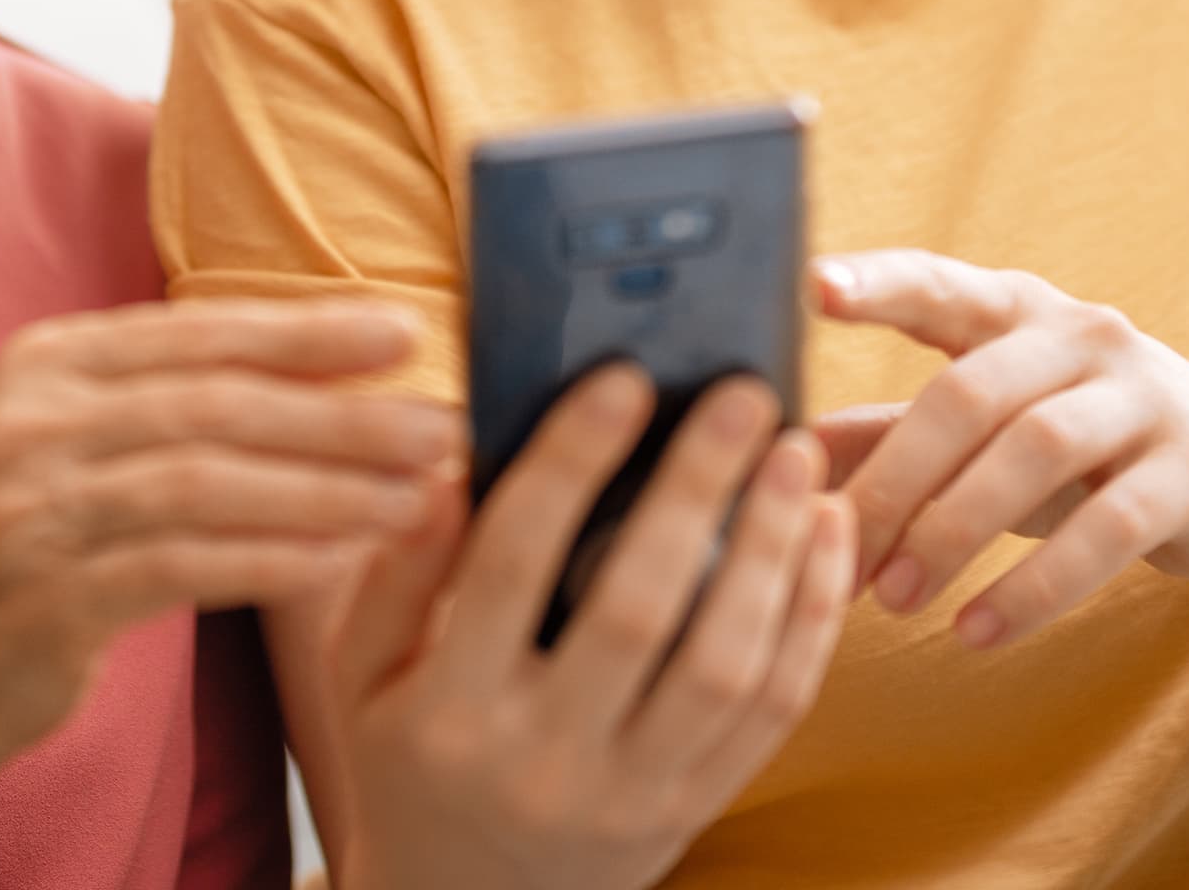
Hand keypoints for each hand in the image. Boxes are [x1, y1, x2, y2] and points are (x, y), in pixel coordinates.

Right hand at [0, 298, 459, 757]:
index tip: (408, 331)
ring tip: (415, 500)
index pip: (201, 329)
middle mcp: (36, 420)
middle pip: (216, 402)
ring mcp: (35, 507)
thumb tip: (336, 369)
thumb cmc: (42, 545)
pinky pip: (184, 566)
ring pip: (207, 482)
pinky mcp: (48, 595)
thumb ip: (178, 398)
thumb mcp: (84, 443)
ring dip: (326, 490)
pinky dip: (273, 560)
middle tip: (441, 427)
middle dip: (341, 414)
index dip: (308, 329)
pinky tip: (344, 561)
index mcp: (52, 360)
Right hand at [326, 366, 854, 889]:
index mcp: (448, 711)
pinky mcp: (697, 808)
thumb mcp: (363, 677)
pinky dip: (811, 617)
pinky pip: (774, 711)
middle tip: (743, 394)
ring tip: (797, 454)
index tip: (621, 380)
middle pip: (637, 609)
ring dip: (774, 550)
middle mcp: (544, 759)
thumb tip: (446, 462)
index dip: (570, 464)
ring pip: (726, 666)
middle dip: (697, 491)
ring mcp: (633, 794)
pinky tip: (825, 534)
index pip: (512, 565)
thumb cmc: (410, 764)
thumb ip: (398, 571)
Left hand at [813, 251, 1188, 649]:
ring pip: (1035, 451)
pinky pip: (1107, 529)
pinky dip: (1035, 585)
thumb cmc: (1087, 449)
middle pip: (972, 391)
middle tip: (835, 551)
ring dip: (954, 531)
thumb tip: (790, 447)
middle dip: (897, 477)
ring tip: (894, 600)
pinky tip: (977, 631)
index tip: (814, 288)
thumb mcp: (992, 429)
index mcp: (1019, 311)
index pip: (941, 285)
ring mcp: (1146, 396)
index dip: (881, 282)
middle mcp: (1084, 336)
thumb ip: (894, 430)